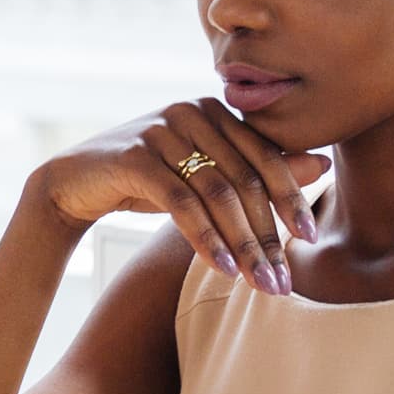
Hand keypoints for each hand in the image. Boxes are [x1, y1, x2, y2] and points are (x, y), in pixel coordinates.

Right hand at [31, 99, 327, 295]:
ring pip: (217, 194)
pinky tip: (222, 268)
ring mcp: (161, 130)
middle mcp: (191, 111)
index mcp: (214, 110)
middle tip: (281, 278)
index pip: (265, 157)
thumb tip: (322, 165)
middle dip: (267, 234)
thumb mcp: (202, 176)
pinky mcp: (134, 156)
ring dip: (242, 244)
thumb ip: (255, 170)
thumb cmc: (143, 180)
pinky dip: (206, 238)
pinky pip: (181, 203)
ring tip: (258, 282)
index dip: (290, 197)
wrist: (71, 184)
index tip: (308, 238)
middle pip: (244, 179)